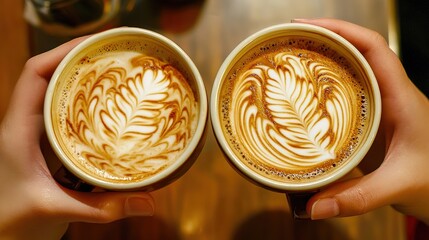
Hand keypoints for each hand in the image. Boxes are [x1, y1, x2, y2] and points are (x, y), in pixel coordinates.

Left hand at [0, 37, 153, 239]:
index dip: (63, 52)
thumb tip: (149, 202)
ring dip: (86, 82)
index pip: (35, 74)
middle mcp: (27, 126)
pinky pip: (70, 118)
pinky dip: (91, 108)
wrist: (2, 236)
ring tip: (119, 74)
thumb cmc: (12, 222)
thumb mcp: (57, 211)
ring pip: (61, 96)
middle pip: (51, 77)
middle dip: (82, 61)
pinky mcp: (51, 148)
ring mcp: (39, 136)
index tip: (96, 44)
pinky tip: (113, 113)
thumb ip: (104, 208)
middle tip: (117, 56)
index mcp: (18, 130)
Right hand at [293, 18, 428, 222]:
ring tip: (292, 57)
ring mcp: (380, 105)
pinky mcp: (370, 118)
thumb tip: (313, 207)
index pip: (374, 47)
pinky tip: (304, 92)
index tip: (308, 26)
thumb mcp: (398, 187)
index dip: (341, 30)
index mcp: (402, 98)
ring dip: (324, 58)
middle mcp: (390, 94)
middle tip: (290, 39)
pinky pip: (347, 91)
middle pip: (358, 50)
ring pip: (352, 68)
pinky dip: (325, 84)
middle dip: (324, 37)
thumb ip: (357, 198)